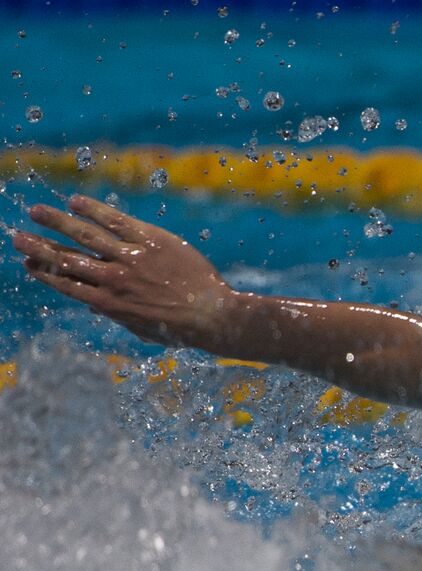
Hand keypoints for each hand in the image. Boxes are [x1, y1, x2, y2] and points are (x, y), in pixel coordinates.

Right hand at [12, 195, 238, 350]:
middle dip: (38, 248)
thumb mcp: (143, 329)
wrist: (213, 315)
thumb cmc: (181, 328)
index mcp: (109, 304)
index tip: (28, 265)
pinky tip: (75, 201)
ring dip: (56, 222)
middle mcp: (113, 280)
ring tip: (36, 211)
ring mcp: (130, 258)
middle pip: (66, 259)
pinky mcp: (149, 240)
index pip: (67, 284)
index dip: (45, 274)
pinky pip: (114, 220)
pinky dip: (92, 209)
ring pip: (84, 236)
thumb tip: (93, 305)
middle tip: (16, 237)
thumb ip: (117, 315)